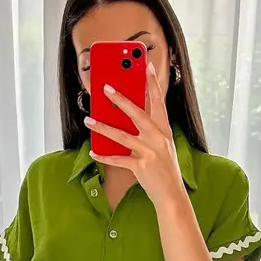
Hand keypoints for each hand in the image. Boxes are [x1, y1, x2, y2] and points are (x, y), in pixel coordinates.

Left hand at [84, 63, 185, 207]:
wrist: (171, 194)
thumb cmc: (166, 170)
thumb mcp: (164, 146)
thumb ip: (151, 131)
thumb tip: (131, 118)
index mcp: (164, 131)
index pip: (159, 102)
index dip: (152, 83)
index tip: (145, 66)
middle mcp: (157, 138)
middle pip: (136, 114)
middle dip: (120, 99)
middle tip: (106, 88)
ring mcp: (149, 152)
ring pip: (121, 136)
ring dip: (103, 127)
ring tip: (89, 120)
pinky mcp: (140, 166)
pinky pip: (118, 159)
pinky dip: (104, 156)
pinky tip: (94, 151)